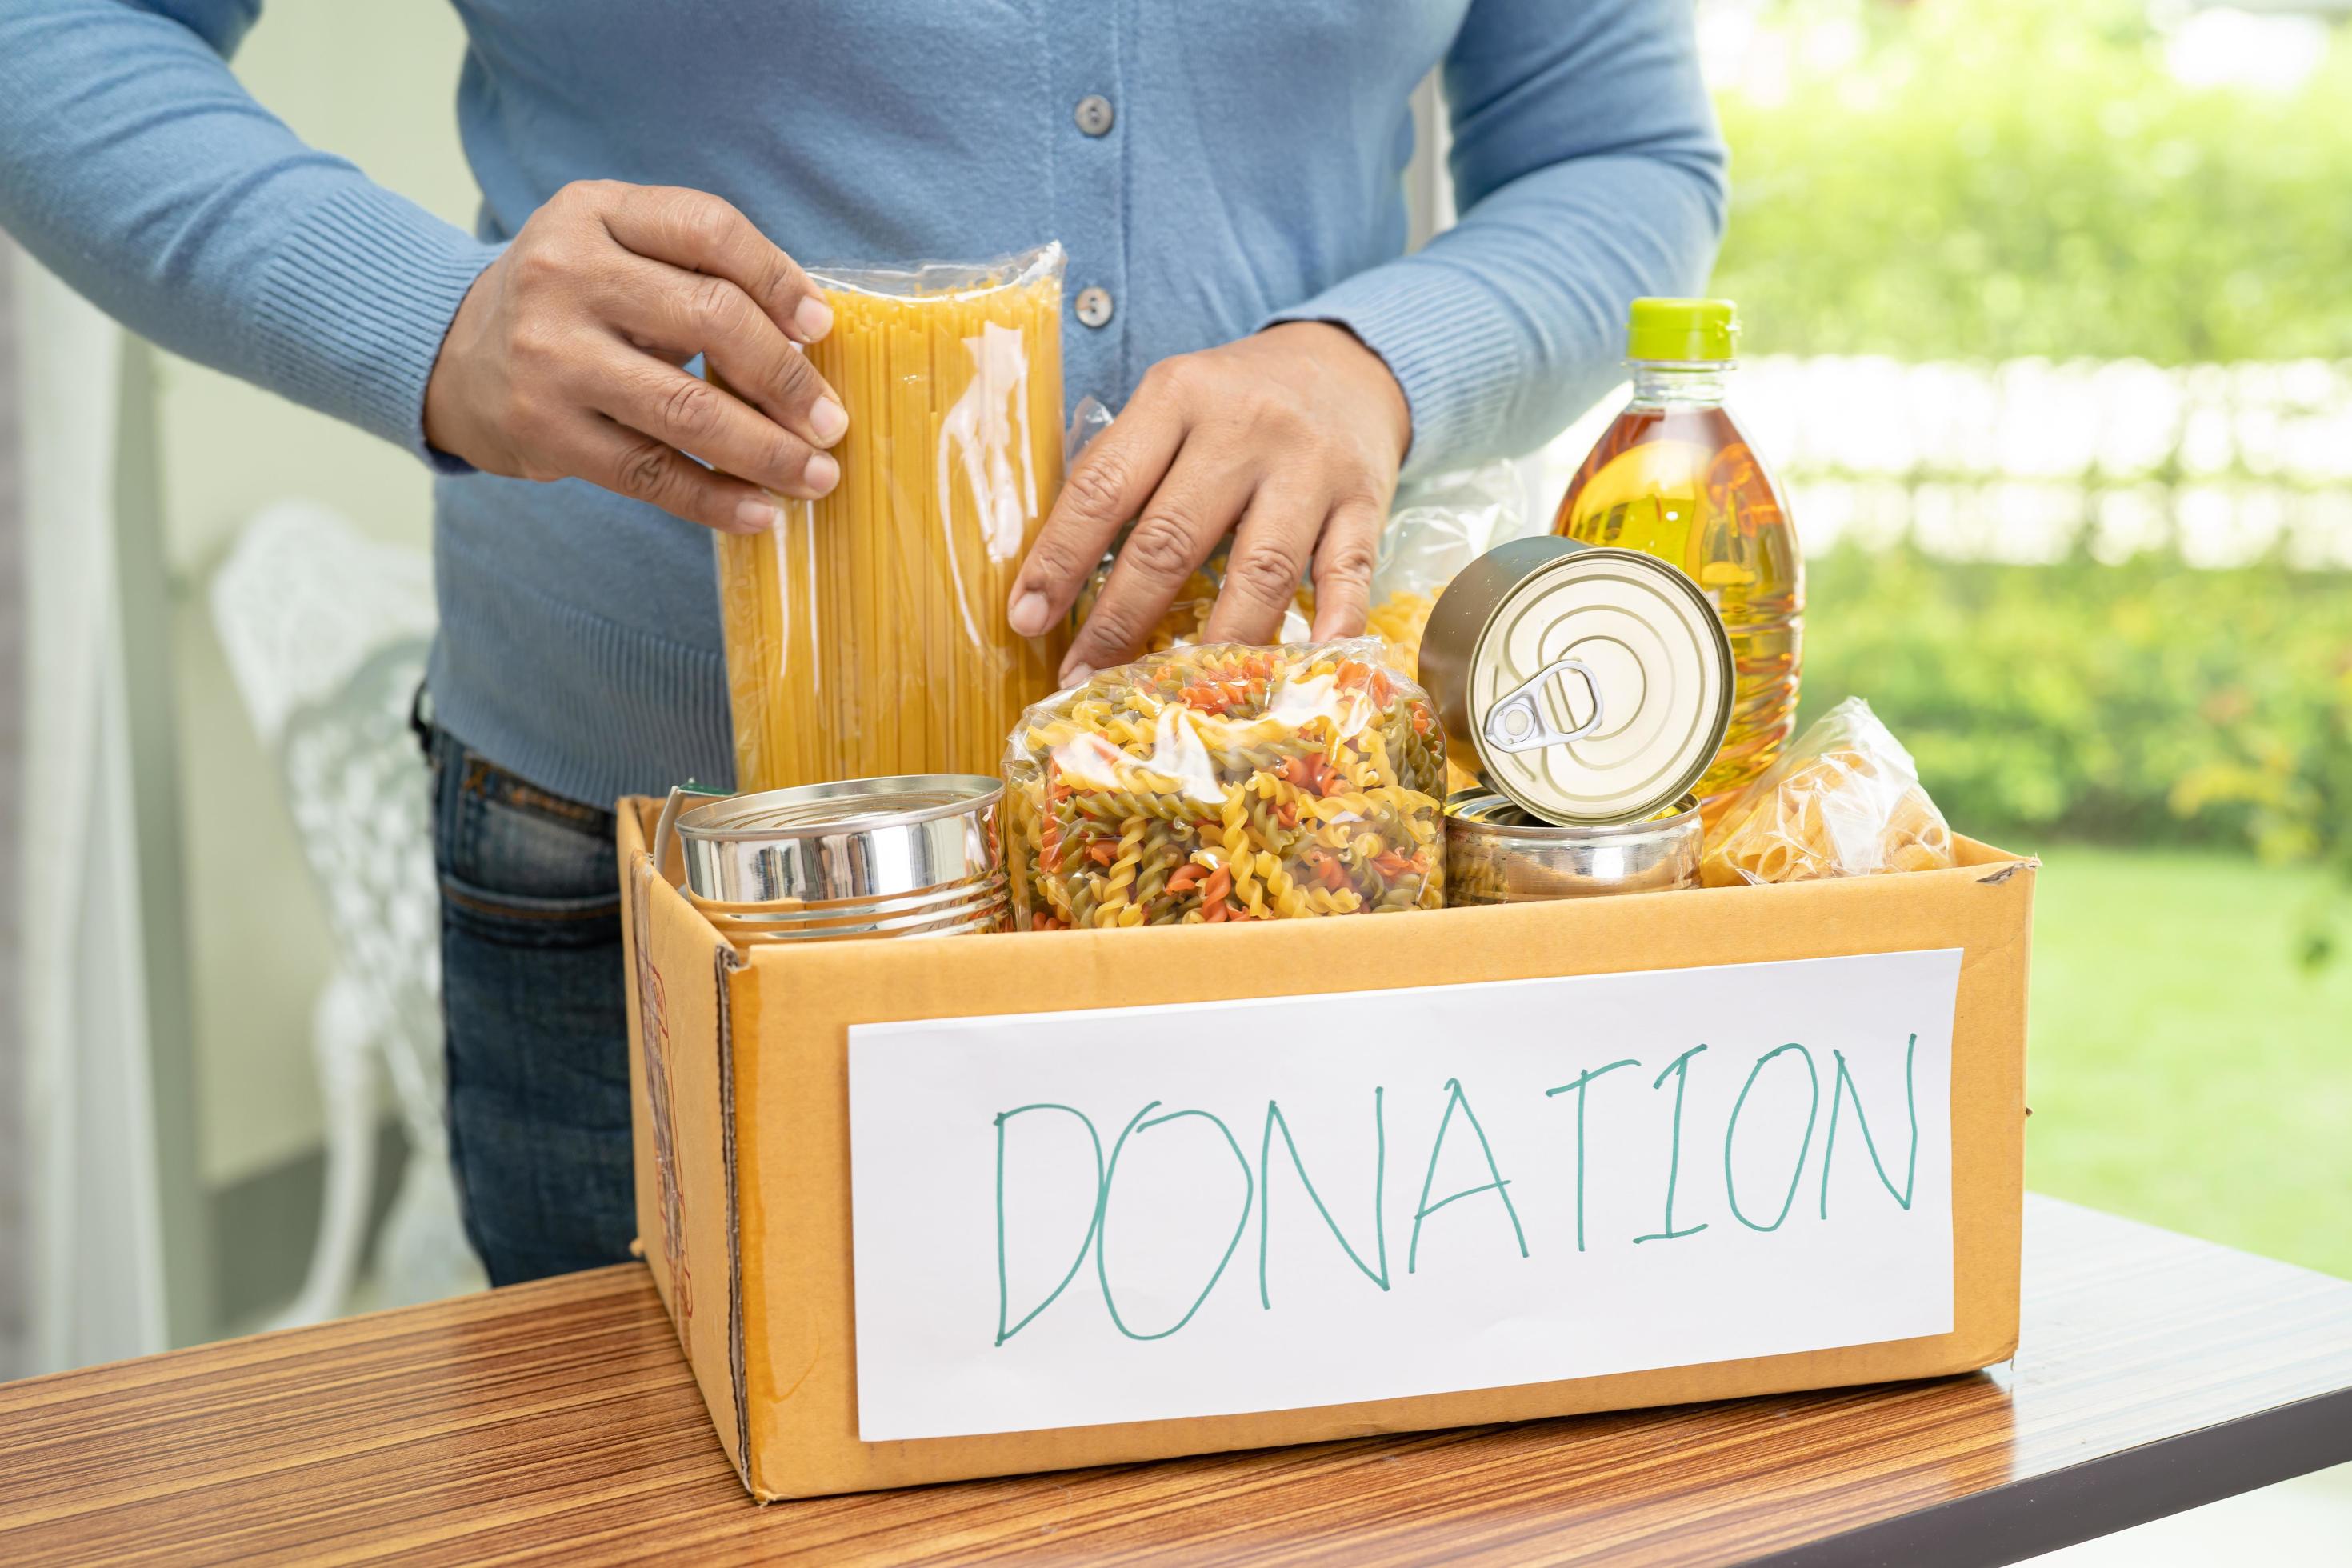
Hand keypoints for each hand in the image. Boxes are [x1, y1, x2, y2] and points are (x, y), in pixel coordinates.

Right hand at [423, 180, 846, 533]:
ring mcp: (551, 356)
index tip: (822, 329)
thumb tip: (811, 338)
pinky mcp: (544, 430)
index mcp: (594, 212)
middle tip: (832, 422)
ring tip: (816, 475)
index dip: (778, 279)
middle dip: (788, 377)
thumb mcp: (616, 248)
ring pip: (686, 407)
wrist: (454, 354)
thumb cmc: (573, 301)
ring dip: (767, 450)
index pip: (707, 229)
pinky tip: (760, 513)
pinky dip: (714, 499)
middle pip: (710, 318)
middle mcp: (566, 275)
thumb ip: (697, 270)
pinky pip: (649, 472)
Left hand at [1006, 321, 1410, 680]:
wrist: (1347, 364)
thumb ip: (1125, 469)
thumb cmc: (1236, 402)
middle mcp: (1245, 428)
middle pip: (1172, 538)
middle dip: (1119, 619)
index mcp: (1178, 397)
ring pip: (1258, 571)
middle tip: (1083, 676)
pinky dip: (1328, 629)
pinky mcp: (1364, 503)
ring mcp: (1311, 468)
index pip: (1104, 486)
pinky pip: (1347, 576)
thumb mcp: (1172, 405)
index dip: (1060, 559)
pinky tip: (1300, 674)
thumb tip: (1057, 576)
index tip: (1026, 619)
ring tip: (1174, 694)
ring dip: (1213, 644)